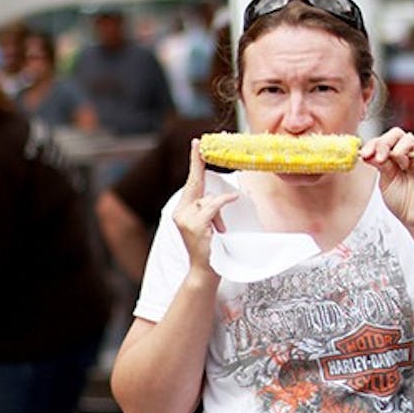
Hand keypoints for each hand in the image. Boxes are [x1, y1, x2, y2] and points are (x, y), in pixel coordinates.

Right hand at [172, 141, 237, 271]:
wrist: (205, 269)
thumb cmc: (211, 247)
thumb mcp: (211, 224)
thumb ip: (211, 208)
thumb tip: (227, 195)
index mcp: (184, 209)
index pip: (190, 182)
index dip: (194, 163)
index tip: (196, 144)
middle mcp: (180, 211)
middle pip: (193, 182)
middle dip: (196, 162)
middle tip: (198, 142)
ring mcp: (185, 218)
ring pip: (208, 199)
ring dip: (219, 210)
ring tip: (220, 230)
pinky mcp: (194, 224)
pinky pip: (212, 206)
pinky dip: (223, 203)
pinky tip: (233, 199)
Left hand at [361, 128, 413, 227]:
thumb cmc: (401, 202)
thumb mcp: (385, 181)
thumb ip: (380, 165)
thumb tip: (367, 153)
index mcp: (390, 158)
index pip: (381, 142)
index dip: (372, 145)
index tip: (364, 154)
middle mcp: (404, 154)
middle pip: (395, 134)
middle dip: (384, 143)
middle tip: (380, 157)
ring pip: (409, 138)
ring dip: (401, 148)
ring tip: (400, 164)